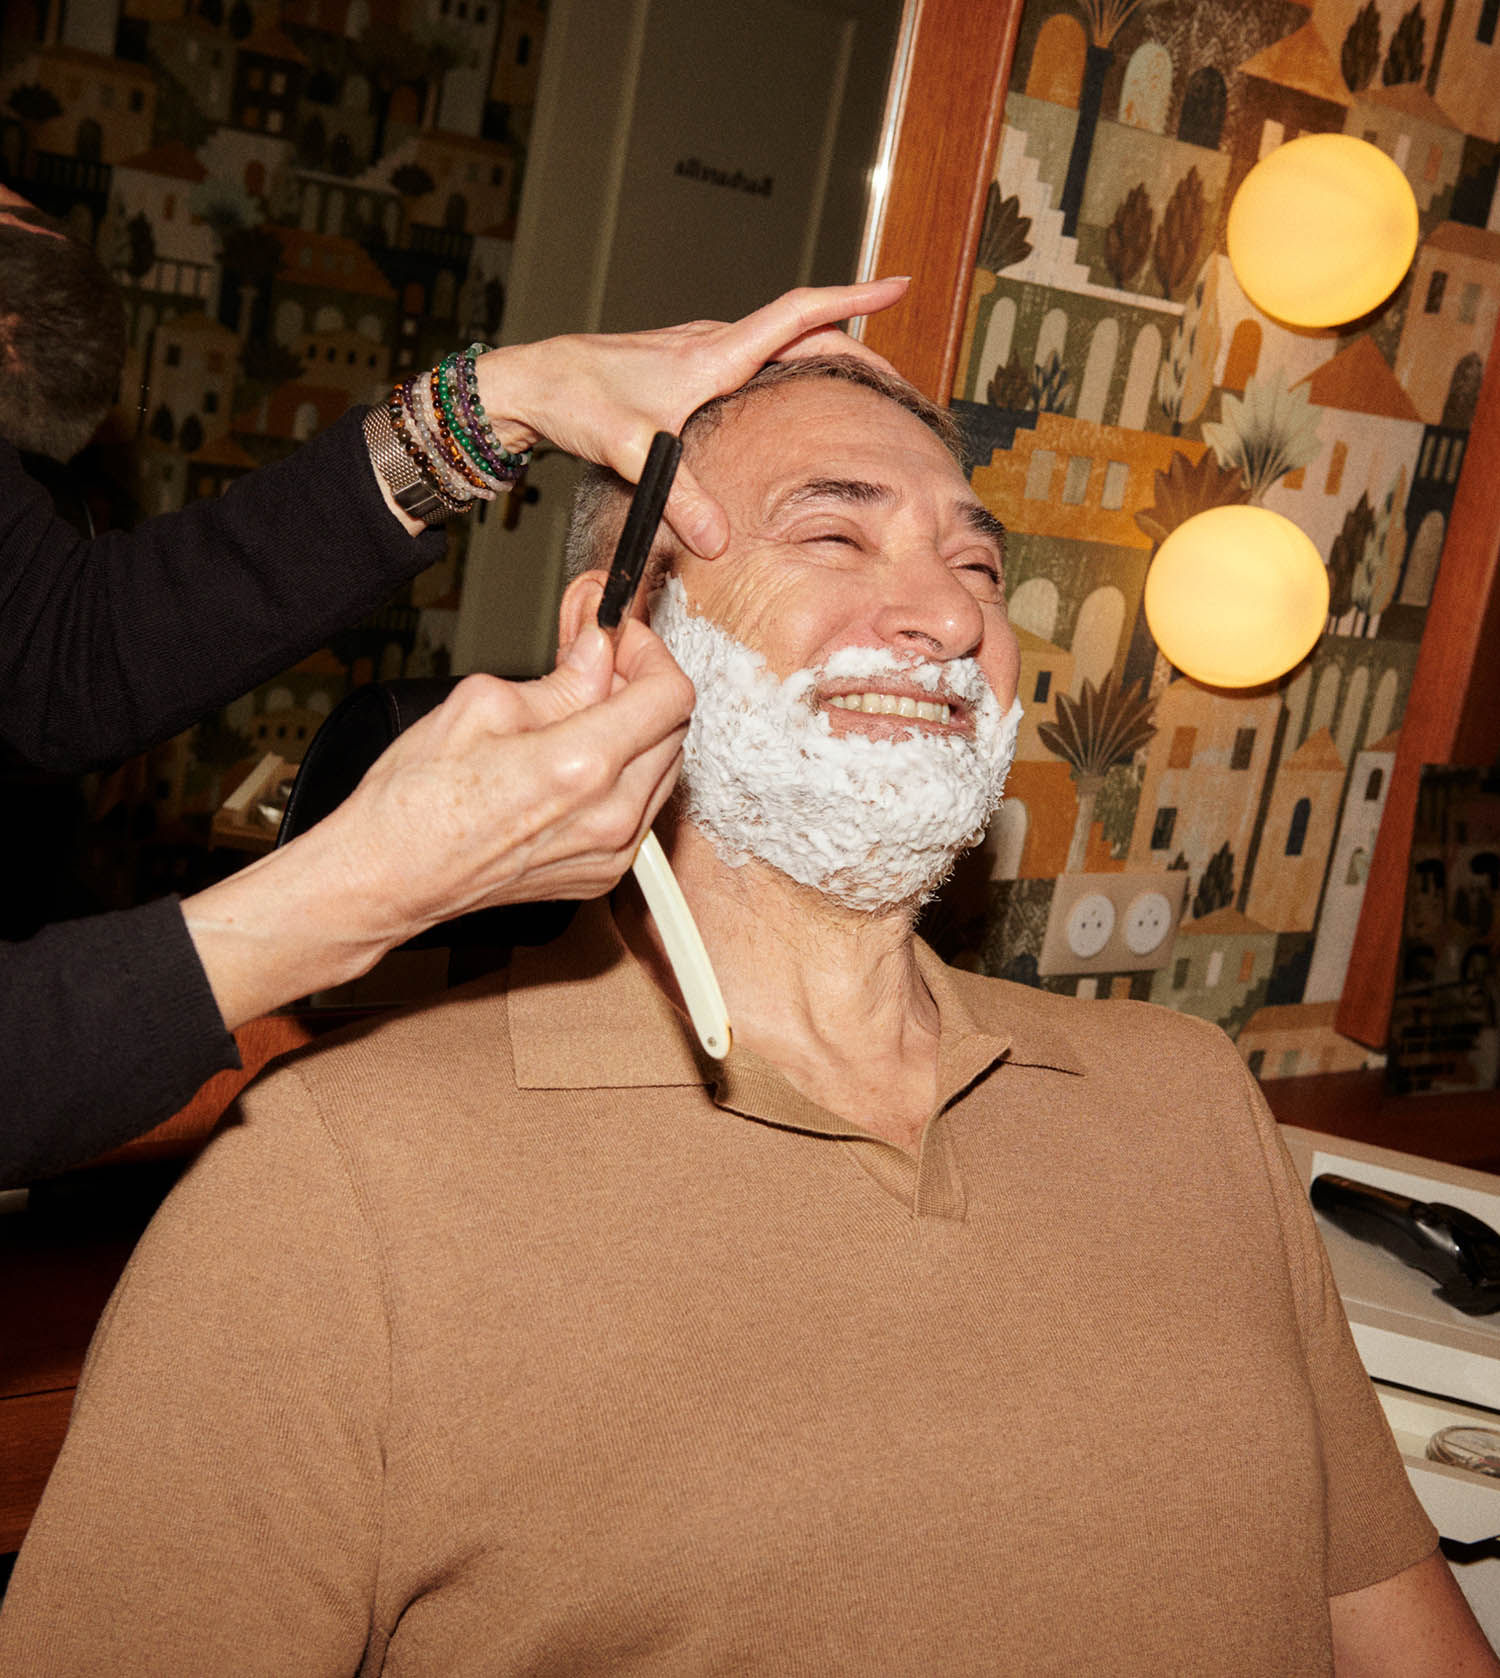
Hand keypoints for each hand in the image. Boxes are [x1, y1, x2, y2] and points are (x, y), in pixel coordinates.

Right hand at [181, 620, 692, 1027]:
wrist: (389, 877)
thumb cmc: (415, 800)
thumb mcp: (481, 705)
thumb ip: (560, 678)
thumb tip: (598, 652)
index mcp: (581, 767)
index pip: (670, 695)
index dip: (650, 654)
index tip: (624, 642)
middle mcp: (609, 817)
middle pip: (674, 731)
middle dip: (641, 688)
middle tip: (596, 669)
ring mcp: (611, 853)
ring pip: (663, 771)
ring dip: (636, 734)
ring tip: (581, 715)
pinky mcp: (602, 874)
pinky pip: (641, 811)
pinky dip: (625, 777)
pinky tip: (578, 764)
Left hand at [475, 277, 909, 555]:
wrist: (534, 385)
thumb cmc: (578, 402)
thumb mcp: (632, 452)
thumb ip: (680, 497)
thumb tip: (719, 542)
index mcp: (715, 354)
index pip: (800, 314)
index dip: (853, 297)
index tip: (898, 283)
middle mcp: (714, 346)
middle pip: (804, 334)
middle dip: (857, 349)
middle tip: (899, 380)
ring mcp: (700, 357)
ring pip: (780, 348)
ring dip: (825, 360)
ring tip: (861, 389)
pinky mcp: (685, 373)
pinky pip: (755, 364)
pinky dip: (789, 373)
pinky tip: (792, 401)